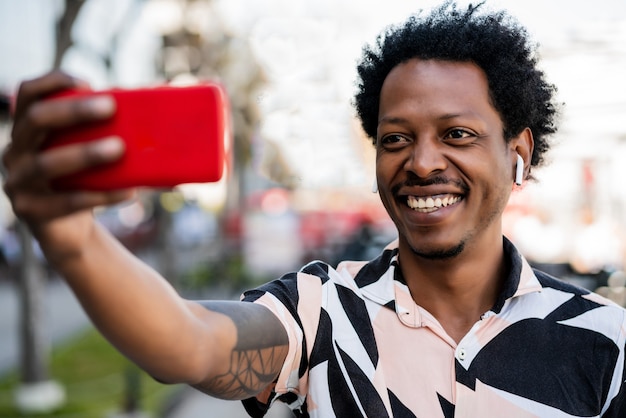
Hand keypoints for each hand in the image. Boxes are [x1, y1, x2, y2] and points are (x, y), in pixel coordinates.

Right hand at [2, 71, 133, 259]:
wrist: (70, 230)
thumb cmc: (85, 180)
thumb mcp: (90, 151)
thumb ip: (108, 128)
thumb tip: (162, 98)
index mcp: (28, 129)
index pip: (28, 93)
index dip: (52, 81)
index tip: (87, 82)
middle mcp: (15, 151)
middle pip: (36, 120)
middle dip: (73, 111)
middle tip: (111, 107)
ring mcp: (18, 182)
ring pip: (47, 164)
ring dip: (85, 153)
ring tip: (120, 148)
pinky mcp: (32, 211)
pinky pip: (68, 201)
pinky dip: (102, 195)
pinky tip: (129, 192)